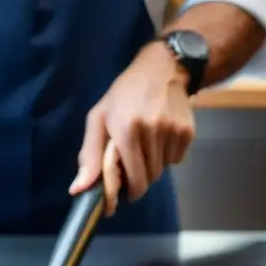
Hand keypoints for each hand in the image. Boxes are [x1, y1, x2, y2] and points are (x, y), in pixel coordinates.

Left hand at [69, 42, 195, 215]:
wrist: (163, 69)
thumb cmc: (123, 95)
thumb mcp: (98, 119)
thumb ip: (89, 156)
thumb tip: (78, 190)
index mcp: (126, 130)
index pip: (133, 179)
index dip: (128, 192)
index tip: (123, 197)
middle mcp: (151, 130)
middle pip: (148, 178)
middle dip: (138, 179)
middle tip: (131, 163)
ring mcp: (172, 131)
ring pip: (162, 170)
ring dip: (152, 166)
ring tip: (145, 145)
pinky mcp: (188, 132)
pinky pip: (176, 160)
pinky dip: (167, 156)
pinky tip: (160, 136)